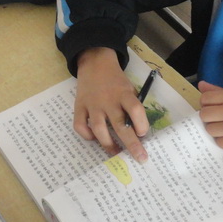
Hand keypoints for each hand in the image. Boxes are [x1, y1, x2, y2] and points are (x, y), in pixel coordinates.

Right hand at [74, 47, 148, 161]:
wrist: (95, 63)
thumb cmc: (116, 80)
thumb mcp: (129, 88)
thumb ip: (132, 106)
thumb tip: (138, 131)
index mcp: (124, 94)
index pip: (135, 110)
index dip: (141, 124)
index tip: (143, 134)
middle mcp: (108, 101)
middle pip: (120, 126)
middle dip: (131, 145)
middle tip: (140, 158)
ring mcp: (92, 105)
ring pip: (99, 130)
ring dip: (109, 145)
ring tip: (116, 153)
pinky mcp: (79, 106)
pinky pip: (80, 126)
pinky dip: (87, 136)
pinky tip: (94, 138)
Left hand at [198, 80, 222, 153]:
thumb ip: (217, 91)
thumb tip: (201, 85)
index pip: (205, 99)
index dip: (206, 104)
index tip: (214, 107)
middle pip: (204, 115)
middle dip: (209, 117)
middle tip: (220, 119)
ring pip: (210, 130)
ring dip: (216, 130)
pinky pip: (219, 143)